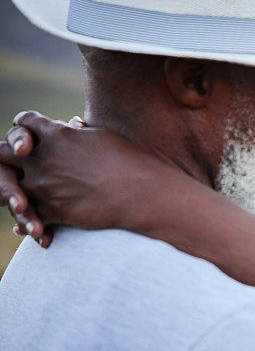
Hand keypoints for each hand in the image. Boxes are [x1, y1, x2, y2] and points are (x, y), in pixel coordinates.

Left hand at [0, 111, 163, 245]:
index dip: (25, 129)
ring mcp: (45, 186)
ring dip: (12, 194)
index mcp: (57, 135)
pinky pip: (27, 219)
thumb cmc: (133, 161)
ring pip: (6, 190)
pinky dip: (29, 224)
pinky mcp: (54, 211)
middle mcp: (44, 159)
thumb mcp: (105, 137)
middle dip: (7, 158)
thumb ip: (80, 132)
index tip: (33, 138)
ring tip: (21, 201)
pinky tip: (36, 228)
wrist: (145, 193)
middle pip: (1, 152)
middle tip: (18, 167)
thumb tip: (72, 125)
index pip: (23, 122)